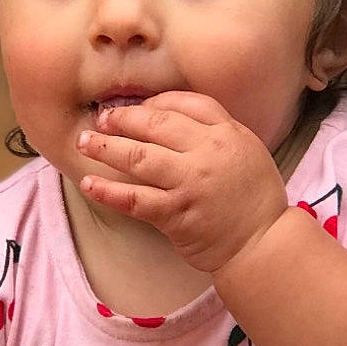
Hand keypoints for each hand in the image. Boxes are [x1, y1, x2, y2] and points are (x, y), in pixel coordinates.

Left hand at [75, 92, 287, 273]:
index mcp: (226, 132)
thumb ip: (215, 130)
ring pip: (138, 157)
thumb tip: (171, 116)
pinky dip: (108, 191)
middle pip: (156, 123)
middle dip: (122, 119)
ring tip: (84, 142)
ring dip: (106, 148)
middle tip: (101, 119)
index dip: (154, 102)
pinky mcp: (175, 213)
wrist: (262, 242)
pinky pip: (134, 199)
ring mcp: (189, 183)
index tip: (135, 107)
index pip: (184, 103)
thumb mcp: (246, 149)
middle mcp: (207, 152)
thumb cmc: (254, 197)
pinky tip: (88, 183)